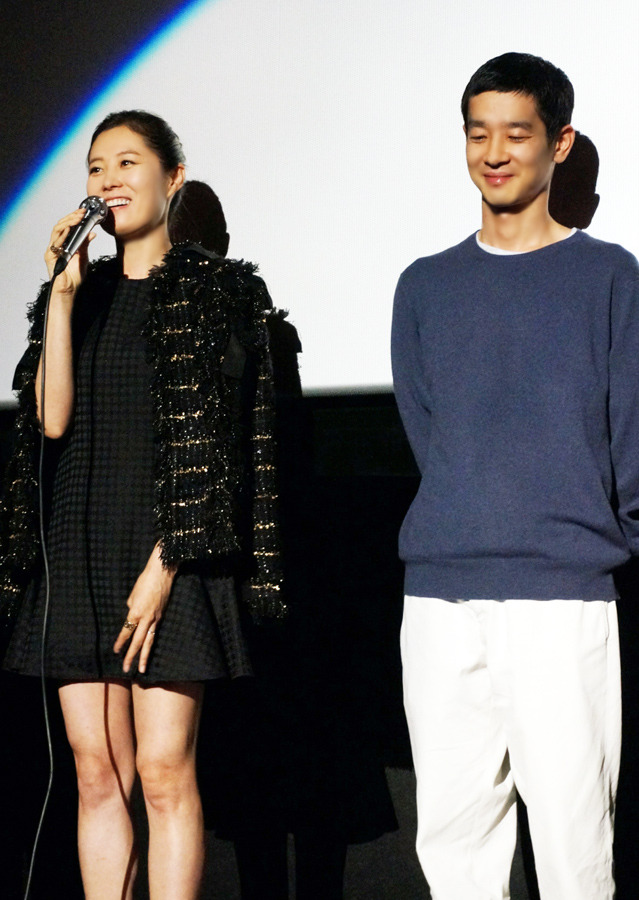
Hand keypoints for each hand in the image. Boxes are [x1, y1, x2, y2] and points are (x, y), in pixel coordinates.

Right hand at [45, 208, 95, 293]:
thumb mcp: (84, 256)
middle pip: (61, 225)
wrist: (70, 289)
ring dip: (68, 223)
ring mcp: (52, 249)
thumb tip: (92, 232)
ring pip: (57, 230)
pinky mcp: (50, 255)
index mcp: (64, 243)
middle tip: (81, 213)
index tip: (83, 212)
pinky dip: (62, 235)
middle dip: (71, 217)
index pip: (67, 226)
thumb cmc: (75, 276)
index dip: (74, 217)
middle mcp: (56, 244)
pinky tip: (69, 229)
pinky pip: (55, 242)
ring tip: (77, 218)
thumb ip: (85, 244)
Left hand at [113, 544, 177, 673]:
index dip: (120, 642)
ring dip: (144, 656)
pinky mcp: (161, 616)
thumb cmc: (145, 581)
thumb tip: (132, 616)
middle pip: (137, 641)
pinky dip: (150, 642)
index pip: (126, 631)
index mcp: (135, 612)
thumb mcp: (132, 595)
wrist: (162, 573)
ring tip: (141, 669)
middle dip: (131, 656)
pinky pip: (154, 632)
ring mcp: (156, 618)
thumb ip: (131, 608)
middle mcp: (146, 618)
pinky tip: (148, 649)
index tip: (115, 651)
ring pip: (149, 641)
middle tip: (125, 669)